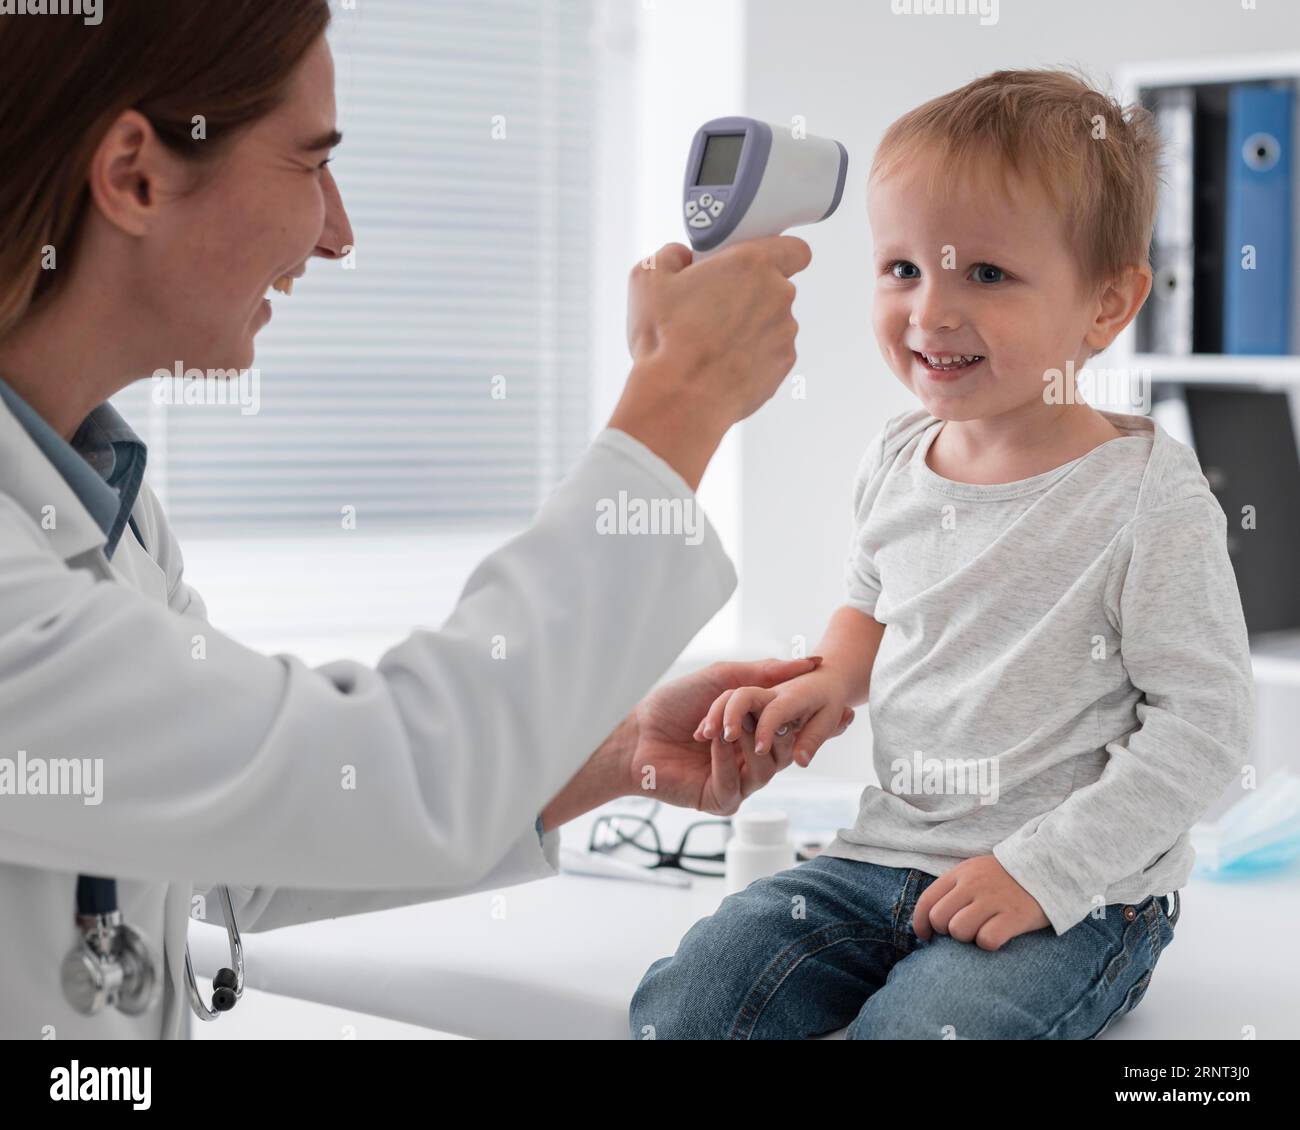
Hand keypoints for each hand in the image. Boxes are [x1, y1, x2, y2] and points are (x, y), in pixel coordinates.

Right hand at [622, 236, 810, 423]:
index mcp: (752, 264)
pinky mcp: (782, 367)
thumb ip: (670, 256)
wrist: (680, 399)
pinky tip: (722, 365)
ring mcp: (784, 334)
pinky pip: (770, 354)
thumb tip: (680, 257)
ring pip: (772, 323)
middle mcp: (777, 296)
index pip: (794, 248)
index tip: (754, 263)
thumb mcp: (647, 278)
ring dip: (749, 328)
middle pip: (775, 287)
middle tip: (713, 306)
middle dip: (749, 294)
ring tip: (712, 343)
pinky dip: (751, 357)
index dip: (777, 253)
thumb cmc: (666, 340)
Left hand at [628, 656, 854, 815]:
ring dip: (748, 742)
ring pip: (767, 769)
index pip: (793, 729)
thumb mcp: (725, 678)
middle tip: (780, 714)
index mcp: (753, 730)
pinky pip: (737, 785)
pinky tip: (711, 744)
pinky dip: (726, 761)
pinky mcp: (719, 799)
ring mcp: (736, 780)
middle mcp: (749, 757)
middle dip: (782, 730)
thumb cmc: (673, 703)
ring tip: (726, 727)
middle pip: (785, 749)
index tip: (844, 712)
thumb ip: (769, 672)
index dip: (813, 721)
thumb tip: (813, 662)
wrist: (634, 732)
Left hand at [912, 855, 1049, 950]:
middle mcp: (973, 885)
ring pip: (960, 930)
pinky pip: (987, 939)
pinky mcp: (1015, 915)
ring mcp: (994, 899)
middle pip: (940, 919)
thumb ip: (953, 889)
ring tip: (982, 931)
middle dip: (947, 931)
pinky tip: (998, 936)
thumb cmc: (1006, 877)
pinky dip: (989, 943)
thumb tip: (930, 918)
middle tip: (964, 930)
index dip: (920, 924)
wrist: (1048, 865)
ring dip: (968, 938)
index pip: (926, 901)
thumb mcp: (974, 872)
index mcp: (960, 874)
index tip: (927, 936)